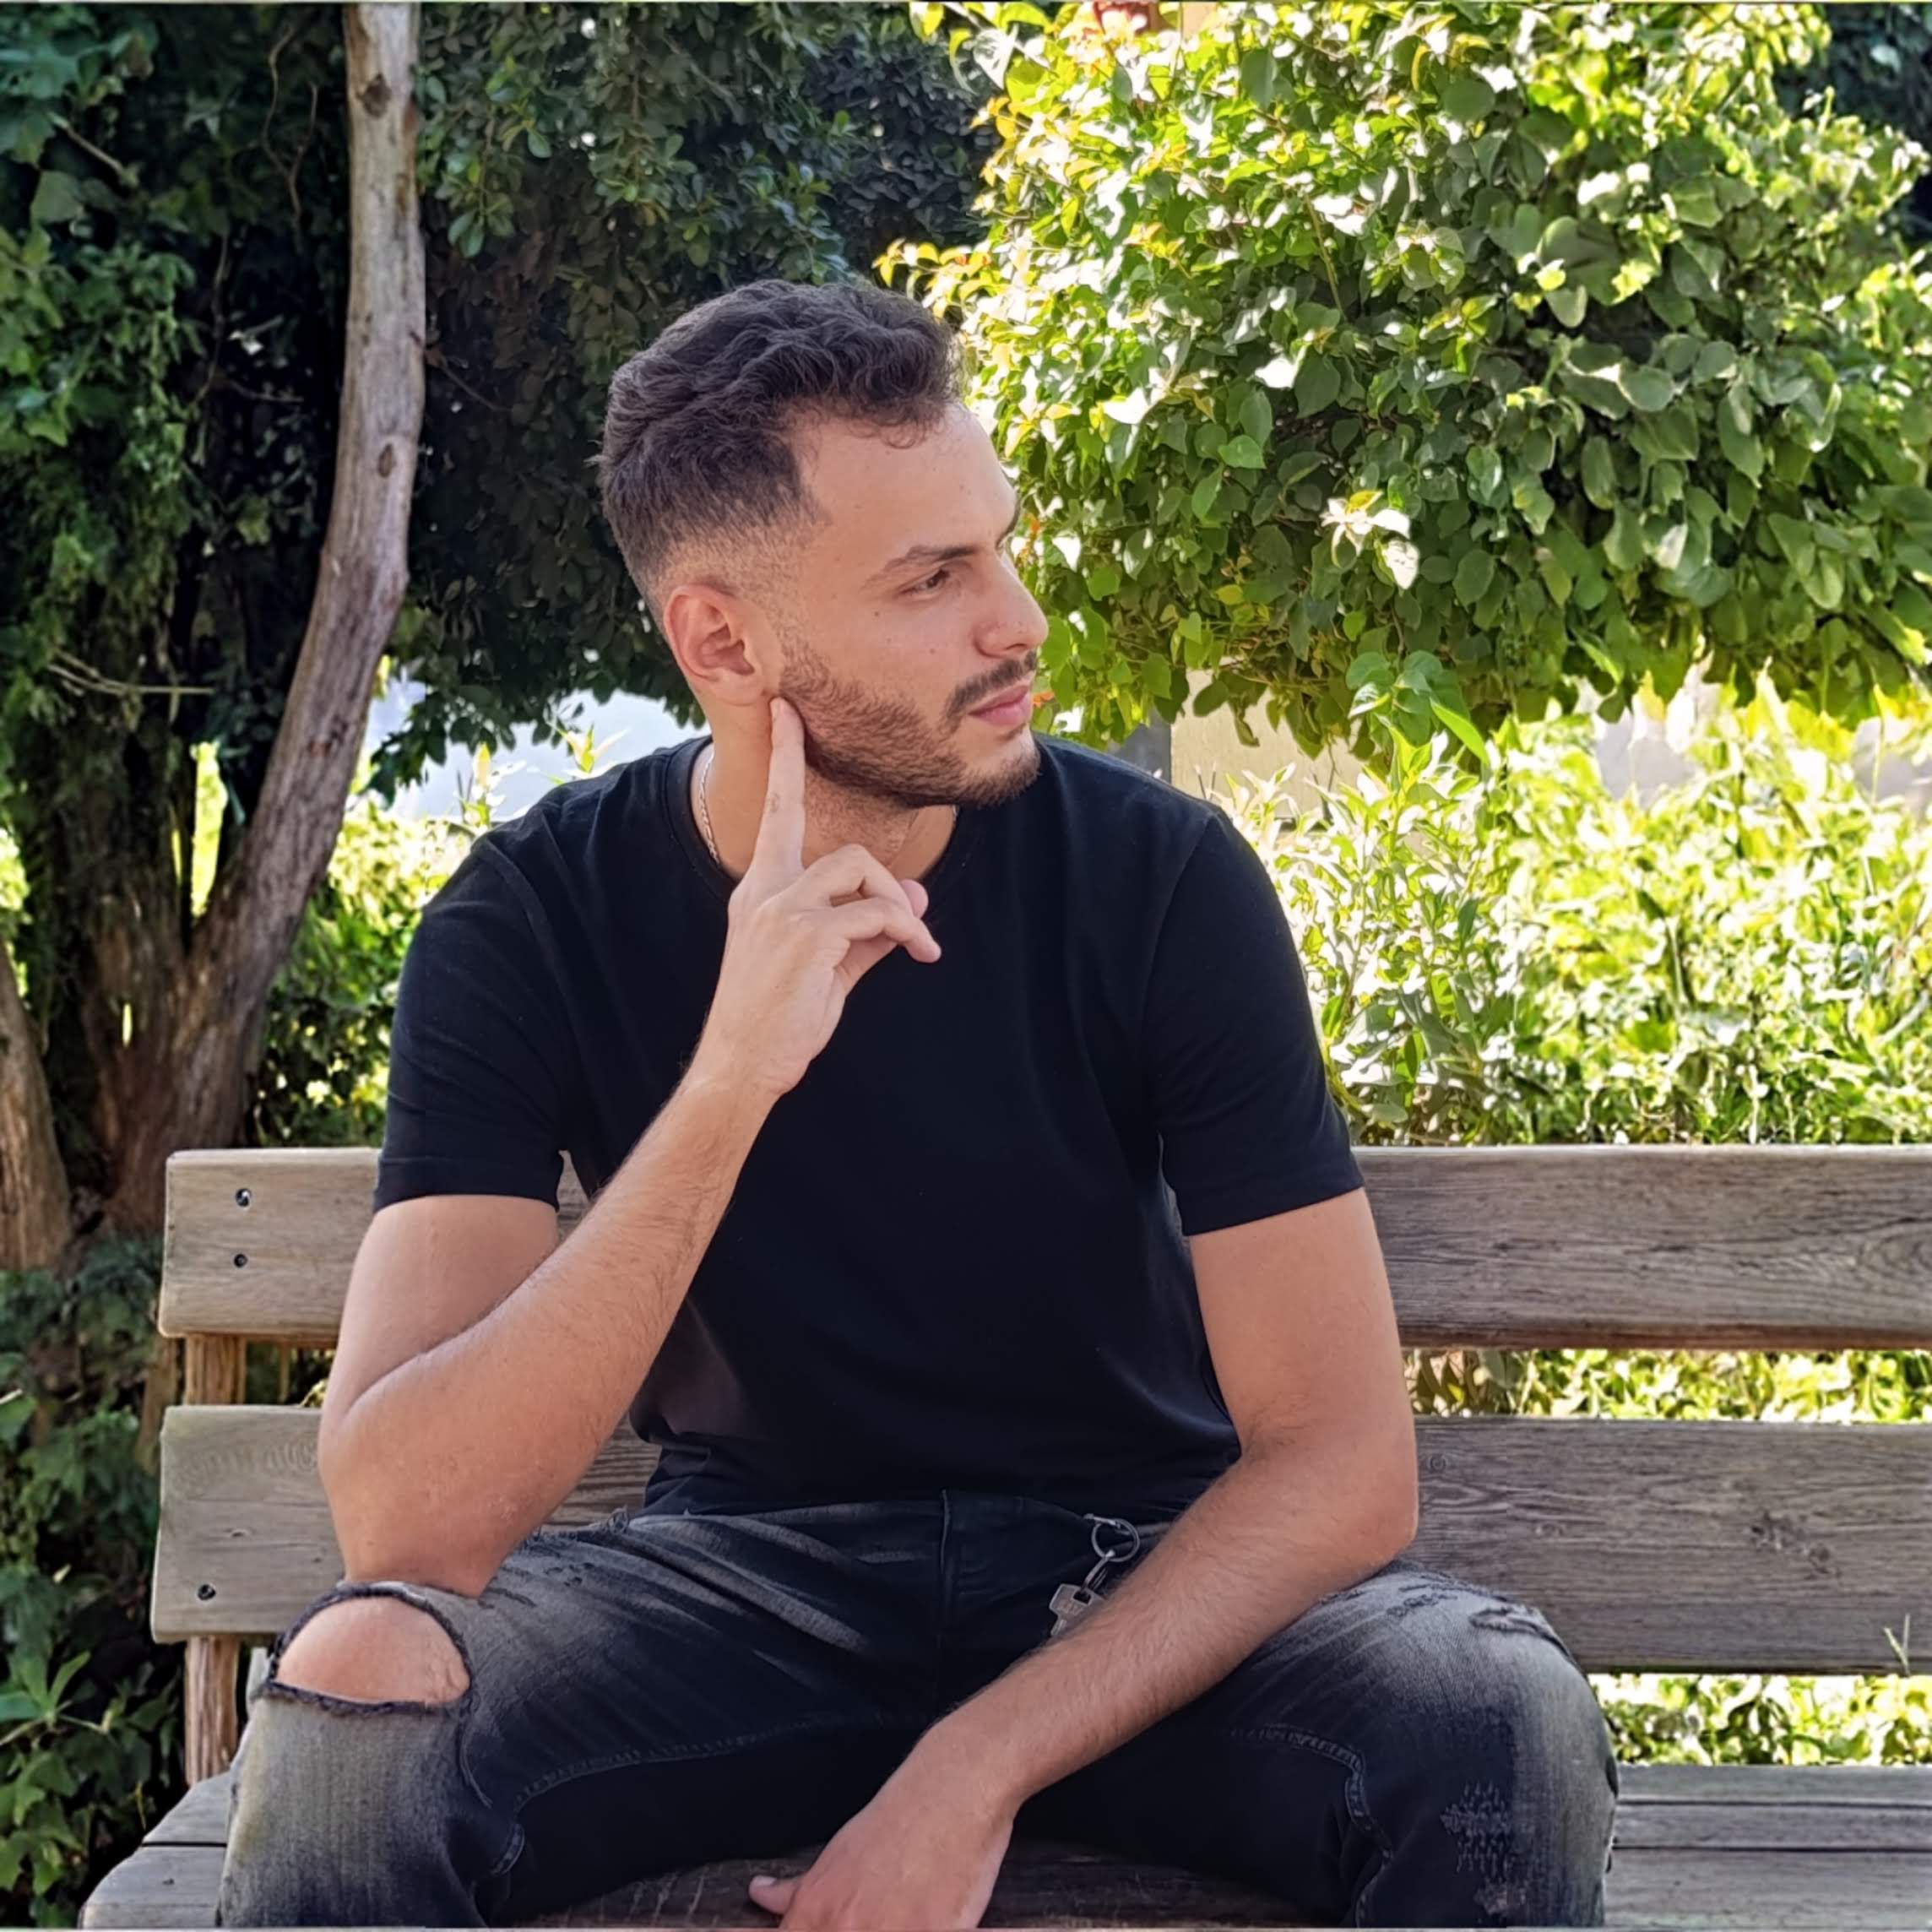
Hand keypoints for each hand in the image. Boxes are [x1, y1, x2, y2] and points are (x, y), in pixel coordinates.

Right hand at [693, 696, 941, 1102]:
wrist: (742, 1066)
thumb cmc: (779, 1019)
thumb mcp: (828, 966)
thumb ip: (870, 926)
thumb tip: (917, 896)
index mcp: (760, 890)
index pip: (777, 811)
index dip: (784, 758)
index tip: (787, 710)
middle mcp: (765, 890)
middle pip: (845, 851)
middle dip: (887, 882)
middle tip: (914, 924)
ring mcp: (783, 910)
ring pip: (861, 873)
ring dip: (898, 909)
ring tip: (916, 947)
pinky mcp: (807, 935)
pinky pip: (876, 914)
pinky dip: (907, 932)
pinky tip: (919, 955)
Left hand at [745, 1749, 1014, 1929]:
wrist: (951, 1794)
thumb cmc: (896, 1819)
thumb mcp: (837, 1851)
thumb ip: (799, 1889)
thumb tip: (761, 1894)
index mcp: (816, 1912)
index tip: (832, 1926)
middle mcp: (846, 1929)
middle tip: (874, 1915)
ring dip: (889, 1931)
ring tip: (899, 1914)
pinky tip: (930, 1921)